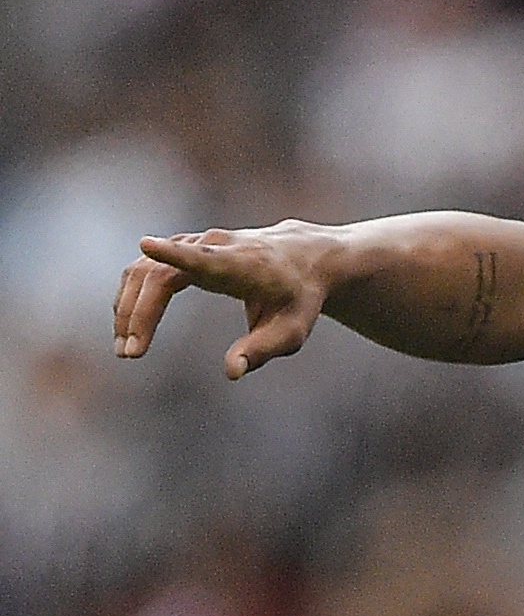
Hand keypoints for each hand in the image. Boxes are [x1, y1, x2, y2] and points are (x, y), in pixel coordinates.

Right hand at [114, 221, 335, 378]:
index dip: (175, 253)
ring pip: (146, 269)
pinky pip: (146, 269)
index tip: (147, 245)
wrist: (305, 258)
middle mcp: (215, 246)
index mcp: (243, 264)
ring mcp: (196, 243)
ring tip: (126, 350)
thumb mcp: (292, 331)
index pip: (205, 257)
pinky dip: (132, 297)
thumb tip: (231, 372)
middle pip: (161, 273)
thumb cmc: (299, 299)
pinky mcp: (185, 247)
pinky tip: (128, 329)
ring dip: (128, 308)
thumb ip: (262, 350)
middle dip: (139, 312)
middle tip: (131, 354)